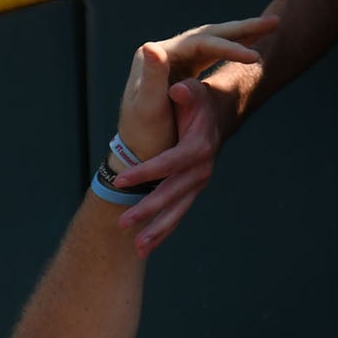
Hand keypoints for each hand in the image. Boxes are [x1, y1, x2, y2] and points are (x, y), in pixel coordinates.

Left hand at [100, 18, 277, 252]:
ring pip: (178, 210)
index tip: (121, 180)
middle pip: (173, 193)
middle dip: (148, 209)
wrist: (216, 114)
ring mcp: (198, 182)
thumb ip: (186, 93)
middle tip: (123, 223)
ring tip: (137, 247)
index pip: (170, 162)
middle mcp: (201, 168)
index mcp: (198, 146)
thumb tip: (178, 90)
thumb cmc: (196, 100)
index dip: (147, 172)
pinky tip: (146, 247)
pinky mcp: (193, 190)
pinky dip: (164, 230)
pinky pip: (179, 214)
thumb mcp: (192, 90)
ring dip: (158, 229)